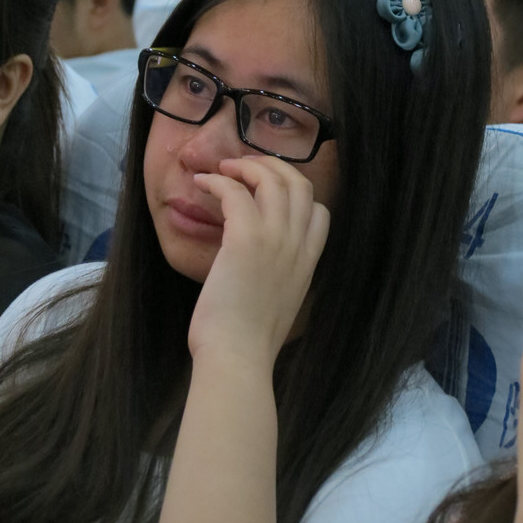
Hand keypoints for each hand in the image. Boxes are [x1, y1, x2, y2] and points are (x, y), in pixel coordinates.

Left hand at [187, 155, 329, 368]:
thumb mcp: (280, 304)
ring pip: (272, 179)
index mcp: (308, 262)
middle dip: (274, 167)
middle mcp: (297, 245)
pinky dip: (217, 181)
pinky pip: (234, 191)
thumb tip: (260, 270)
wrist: (238, 356)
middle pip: (299, 184)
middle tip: (246, 168)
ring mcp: (275, 239)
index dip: (298, 194)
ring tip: (223, 169)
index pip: (321, 212)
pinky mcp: (246, 238)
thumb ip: (279, 279)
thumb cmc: (249, 342)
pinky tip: (202, 184)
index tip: (271, 192)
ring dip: (245, 166)